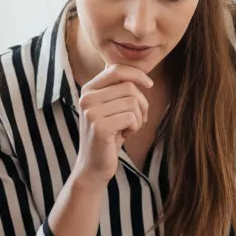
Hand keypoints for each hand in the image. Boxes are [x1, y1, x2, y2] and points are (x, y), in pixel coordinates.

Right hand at [73, 64, 152, 186]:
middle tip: (137, 120)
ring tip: (128, 129)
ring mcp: (91, 111)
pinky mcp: (100, 125)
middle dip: (141, 103)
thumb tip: (136, 70)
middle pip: (129, 87)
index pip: (116, 69)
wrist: (93, 166)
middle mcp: (86, 97)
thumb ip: (117, 89)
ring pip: (133, 102)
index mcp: (88, 90)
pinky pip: (131, 117)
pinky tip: (124, 135)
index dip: (137, 74)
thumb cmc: (108, 136)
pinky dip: (135, 127)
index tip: (149, 85)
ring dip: (138, 118)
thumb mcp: (111, 109)